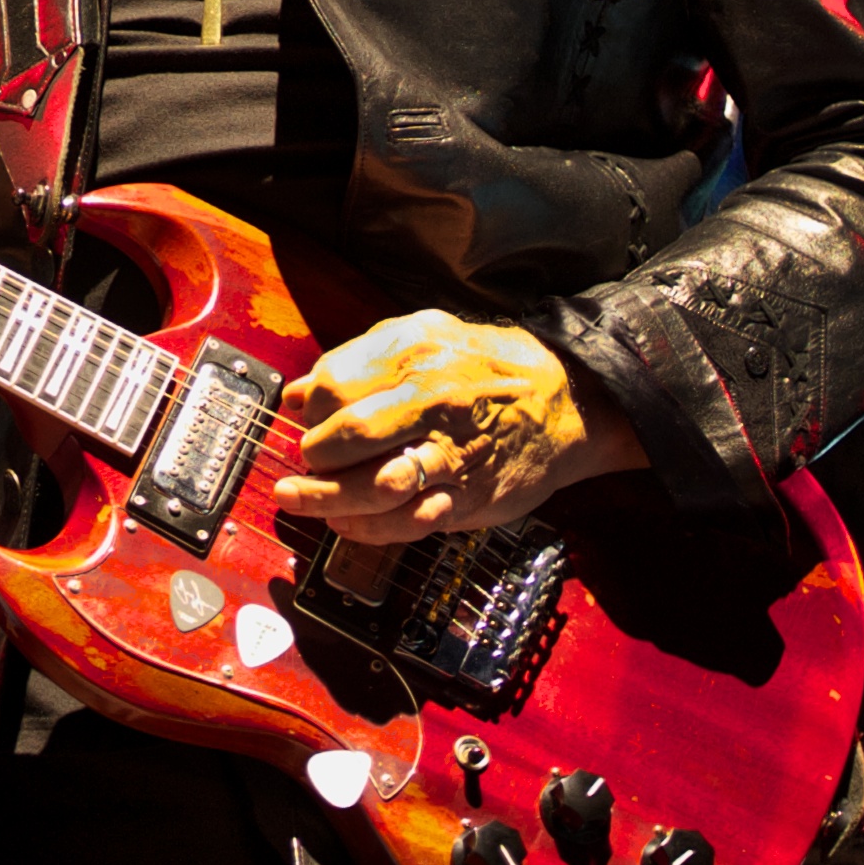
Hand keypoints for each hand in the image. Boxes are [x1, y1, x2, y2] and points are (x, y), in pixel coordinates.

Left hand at [271, 309, 646, 543]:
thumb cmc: (482, 366)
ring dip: (328, 498)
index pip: (336, 386)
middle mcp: (434, 404)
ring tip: (299, 500)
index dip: (310, 409)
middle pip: (350, 436)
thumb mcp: (421, 335)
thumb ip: (355, 360)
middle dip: (314, 454)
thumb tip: (298, 394)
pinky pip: (410, 521)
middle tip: (305, 461)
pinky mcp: (469, 498)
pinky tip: (345, 525)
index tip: (304, 421)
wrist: (565, 400)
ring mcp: (453, 454)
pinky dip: (370, 529)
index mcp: (415, 357)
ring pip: (377, 485)